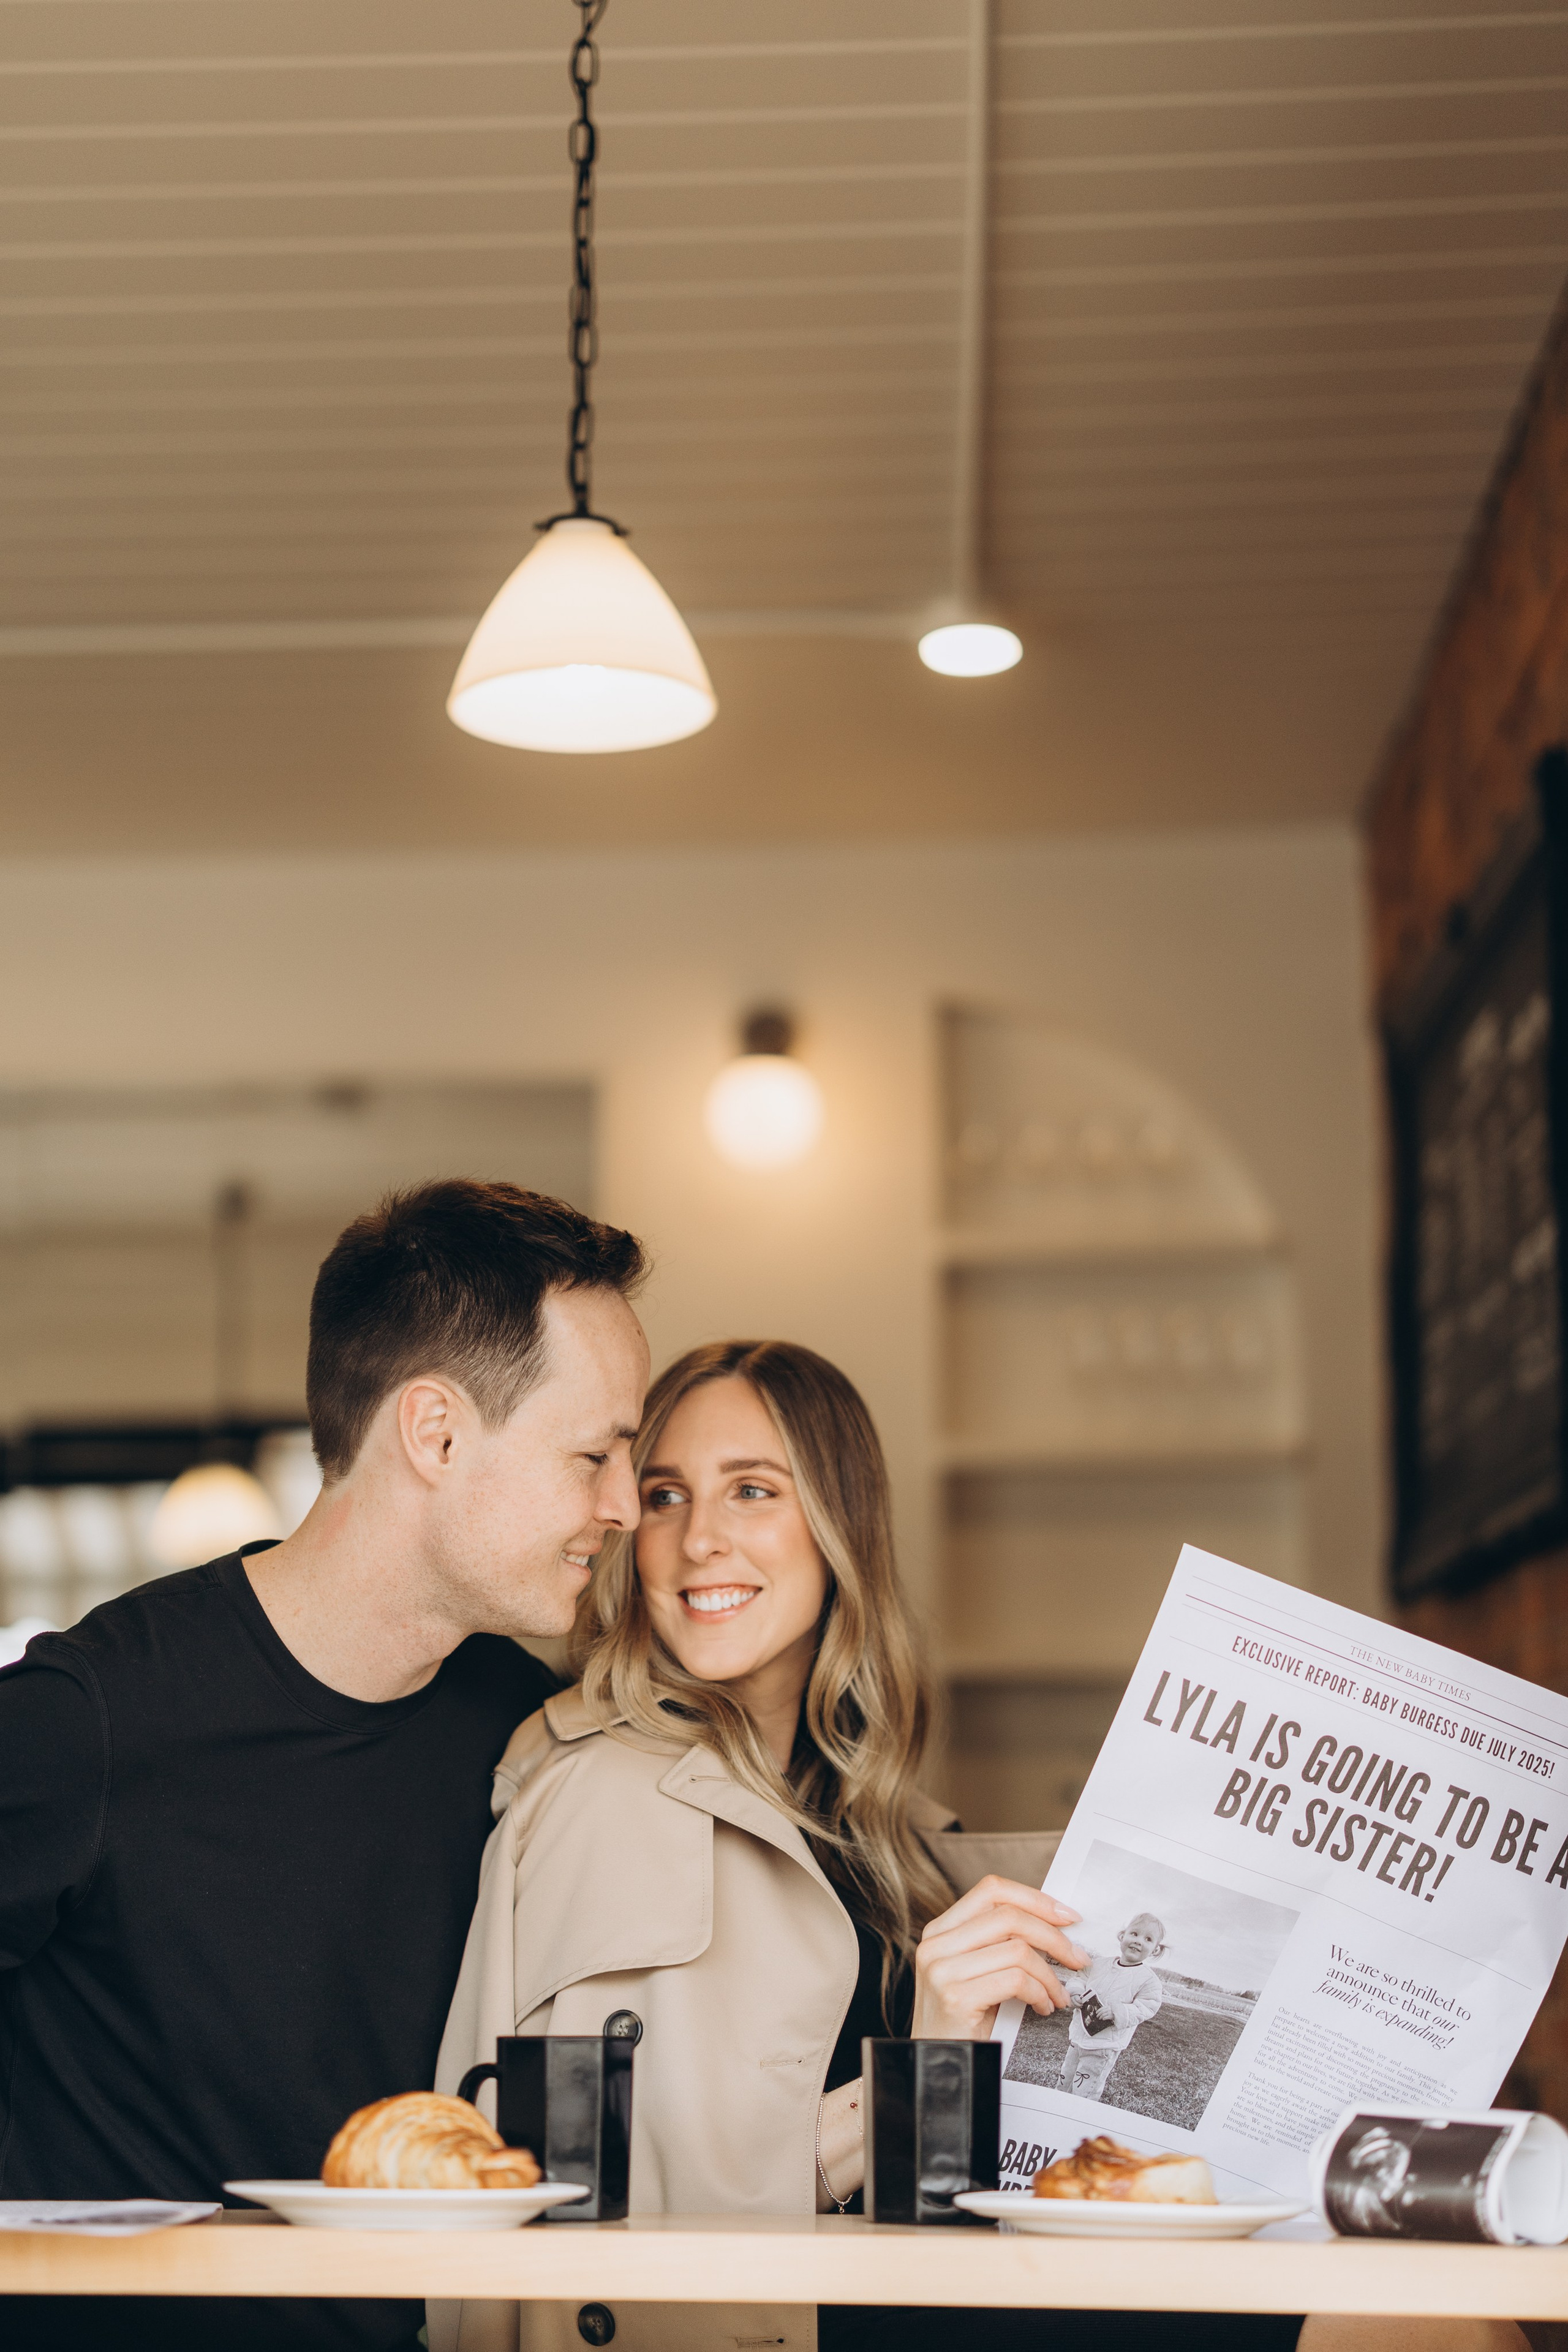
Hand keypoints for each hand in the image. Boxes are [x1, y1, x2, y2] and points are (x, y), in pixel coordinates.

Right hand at [911, 1875, 1087, 2041]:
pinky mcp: (955, 1998)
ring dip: (1050, 1975)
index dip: (1034, 1898)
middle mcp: (935, 1944)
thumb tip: (1057, 1924)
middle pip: (1009, 1916)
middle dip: (1054, 1937)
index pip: (991, 1890)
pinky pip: (1015, 1981)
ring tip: (1059, 1995)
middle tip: (1078, 1959)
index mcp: (940, 1930)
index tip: (1068, 1916)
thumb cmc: (967, 2021)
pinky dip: (1040, 1993)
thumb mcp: (978, 1972)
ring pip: (1017, 1950)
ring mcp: (941, 1970)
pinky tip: (1043, 2007)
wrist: (939, 2069)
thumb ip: (1000, 1943)